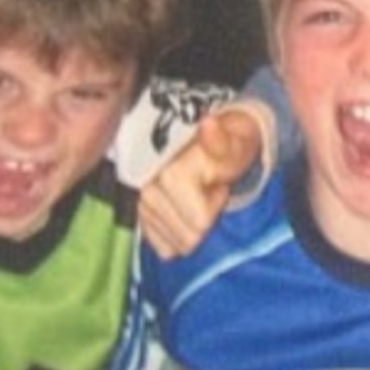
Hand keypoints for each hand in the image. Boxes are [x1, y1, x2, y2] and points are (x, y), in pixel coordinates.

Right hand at [139, 108, 262, 257]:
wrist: (210, 137)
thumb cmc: (227, 144)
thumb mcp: (234, 141)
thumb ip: (220, 141)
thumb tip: (208, 125)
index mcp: (169, 172)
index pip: (200, 223)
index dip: (214, 204)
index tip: (215, 181)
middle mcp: (145, 187)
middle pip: (186, 238)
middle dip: (202, 215)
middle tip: (205, 188)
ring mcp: (138, 202)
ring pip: (173, 244)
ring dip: (189, 221)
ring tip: (194, 194)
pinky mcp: (136, 214)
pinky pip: (160, 245)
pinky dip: (176, 232)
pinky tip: (182, 209)